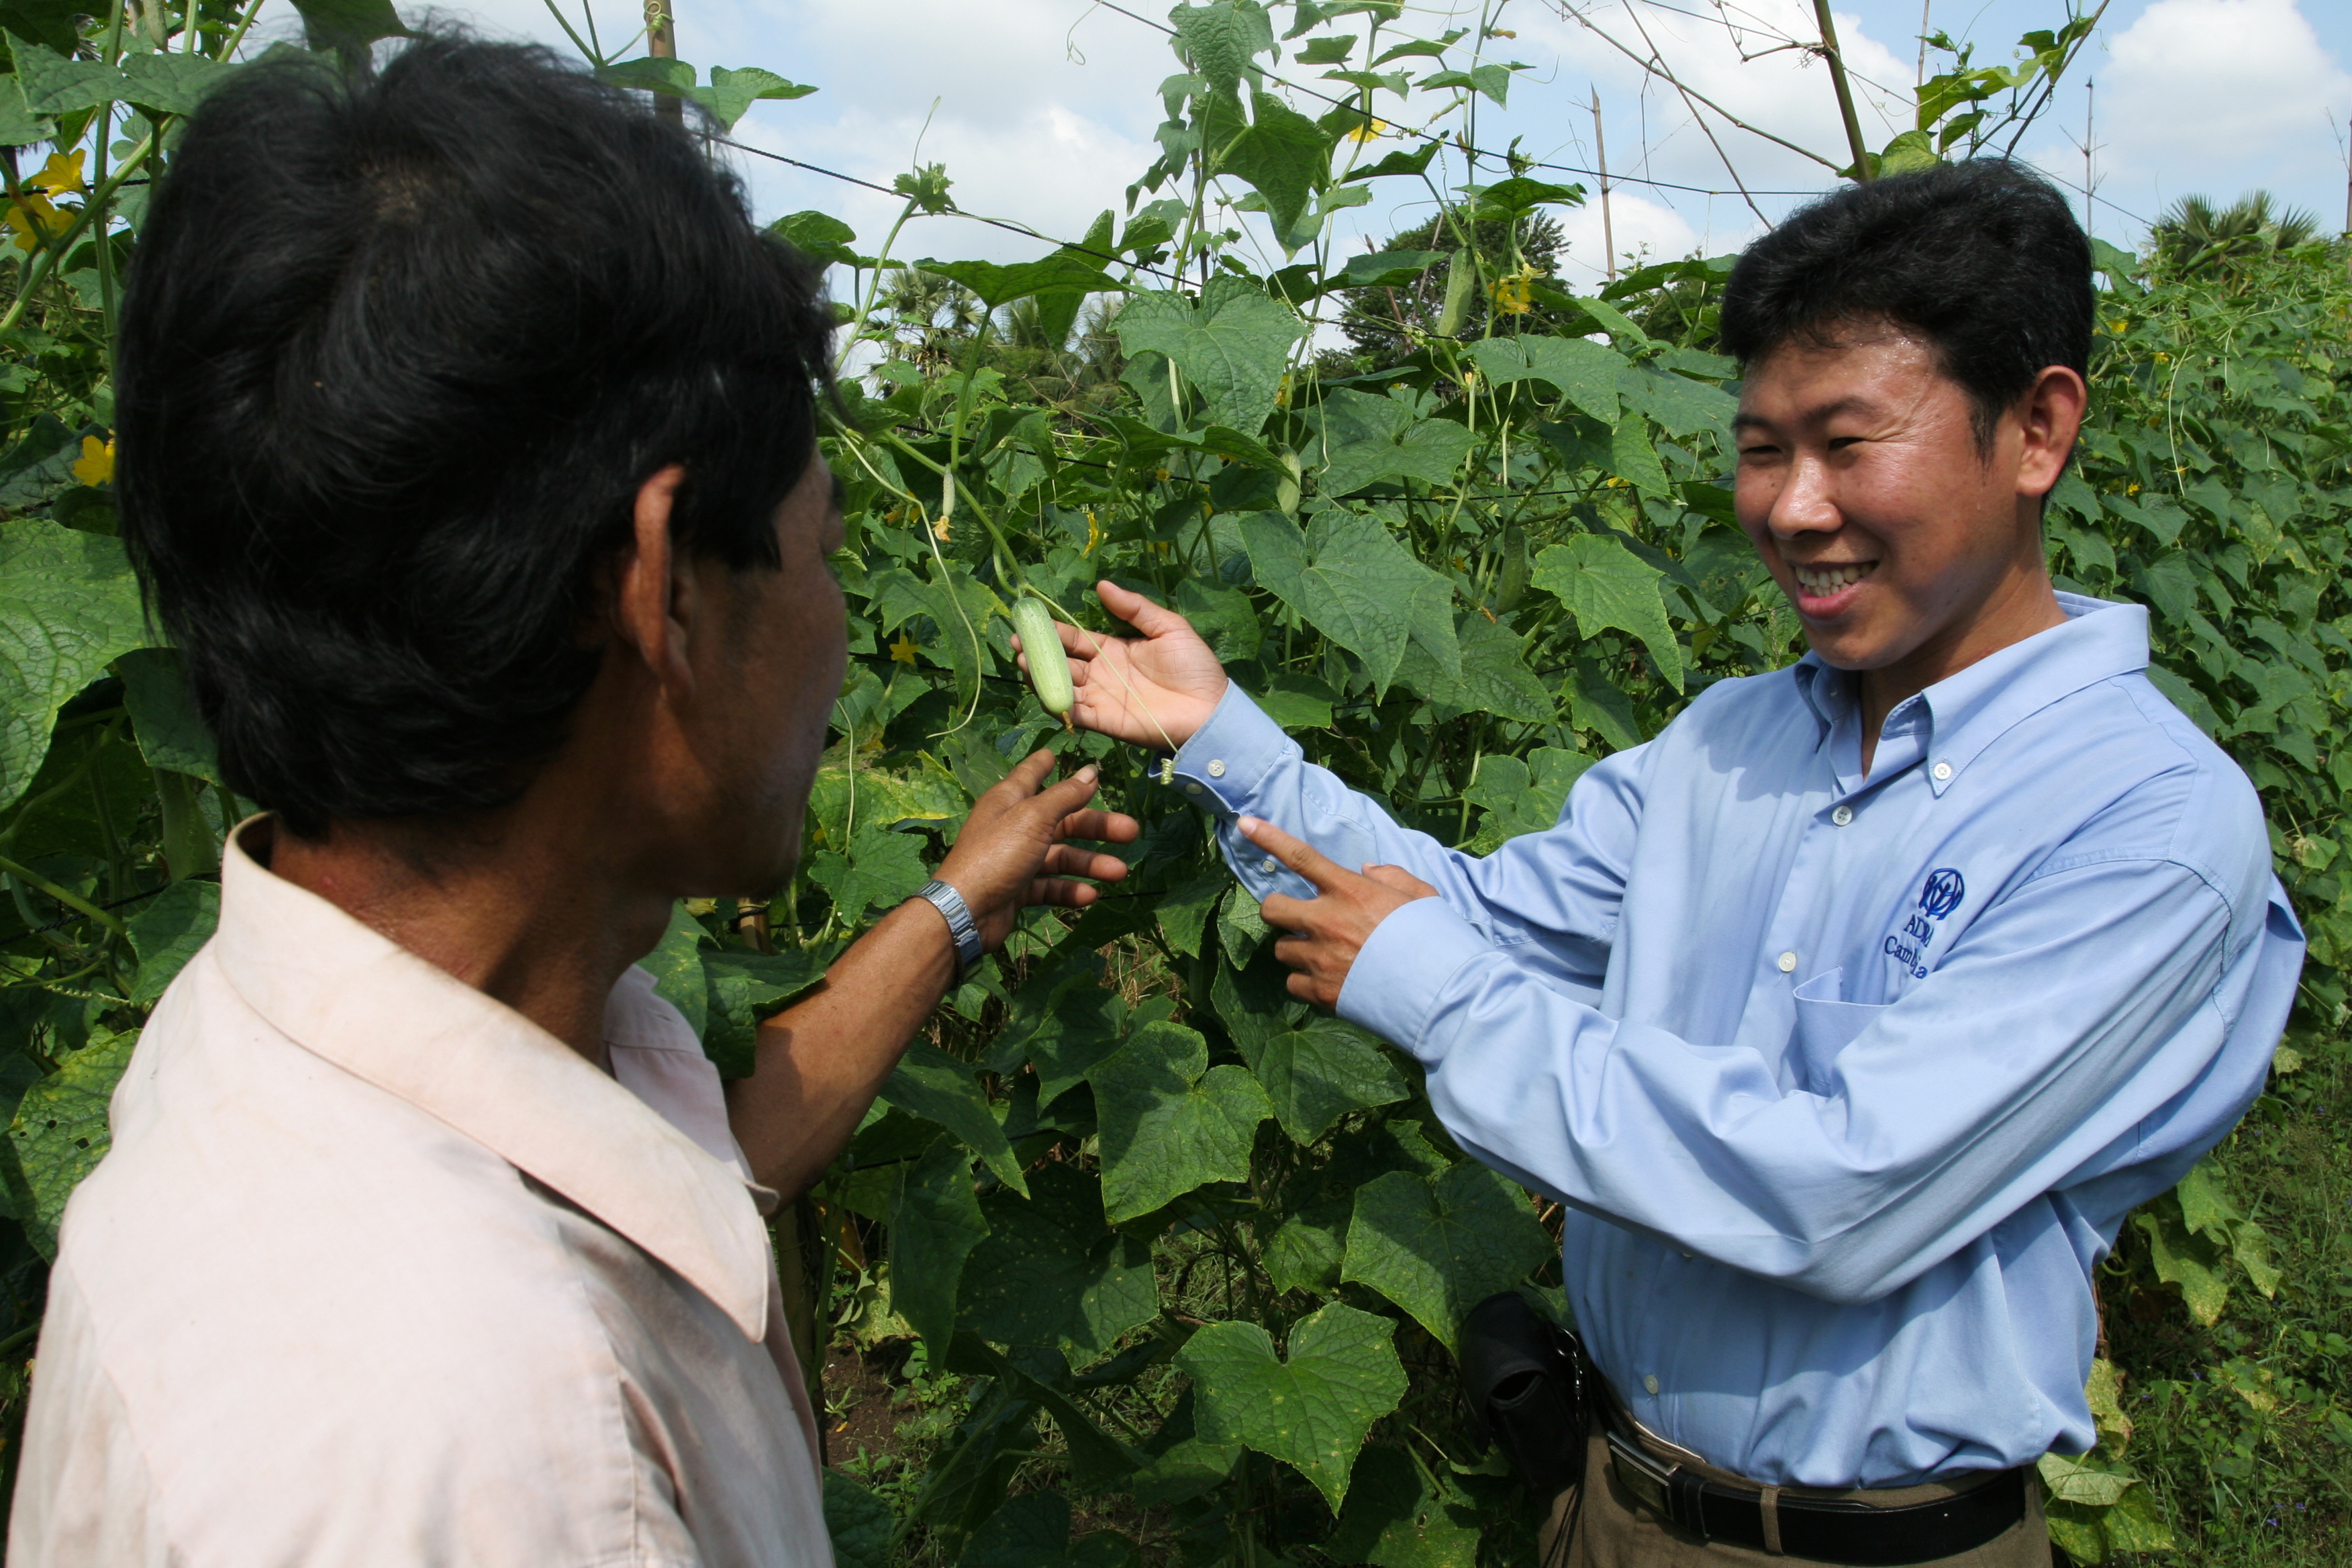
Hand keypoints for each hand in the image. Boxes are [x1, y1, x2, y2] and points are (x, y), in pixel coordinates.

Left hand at [936, 750, 1140, 947]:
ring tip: (1119, 872)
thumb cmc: (998, 854)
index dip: (1047, 764)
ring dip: (1090, 863)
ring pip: (1060, 856)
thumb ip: (1065, 795)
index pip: (1032, 774)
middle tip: (1131, 831)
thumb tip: (1091, 771)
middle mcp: (1013, 826)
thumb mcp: (1034, 817)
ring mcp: (1016, 860)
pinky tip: (1090, 895)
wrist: (966, 911)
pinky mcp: (1018, 889)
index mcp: (1010, 800)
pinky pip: (1049, 885)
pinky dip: (1069, 889)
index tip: (1063, 754)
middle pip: (1061, 820)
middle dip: (1096, 826)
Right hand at [1012, 580, 1228, 750]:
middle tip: (1017, 642)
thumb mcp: (1168, 627)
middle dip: (1038, 652)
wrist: (1211, 708)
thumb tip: (1102, 585)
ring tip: (1022, 660)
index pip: (1075, 638)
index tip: (1030, 619)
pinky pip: (1075, 712)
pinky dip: (1057, 702)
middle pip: (1061, 662)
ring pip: (1061, 686)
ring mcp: (1101, 699)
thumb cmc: (1194, 667)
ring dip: (1040, 675)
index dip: (1053, 630)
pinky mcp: (1105, 721)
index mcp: (1113, 650)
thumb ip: (1134, 608)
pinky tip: (1043, 688)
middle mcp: (1101, 675)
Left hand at [1245, 817, 1436, 1009]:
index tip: (1245, 824)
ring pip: (1281, 950)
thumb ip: (1392, 877)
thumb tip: (1368, 871)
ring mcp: (1319, 957)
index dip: (1269, 838)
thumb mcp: (1421, 895)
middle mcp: (1326, 921)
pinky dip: (1306, 982)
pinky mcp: (1320, 990)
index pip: (1301, 857)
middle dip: (1277, 910)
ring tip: (1326, 956)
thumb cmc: (1432, 938)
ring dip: (1296, 950)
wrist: (1438, 991)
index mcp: (1349, 891)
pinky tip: (1330, 982)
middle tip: (1296, 917)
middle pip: (1271, 908)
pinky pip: (1293, 983)